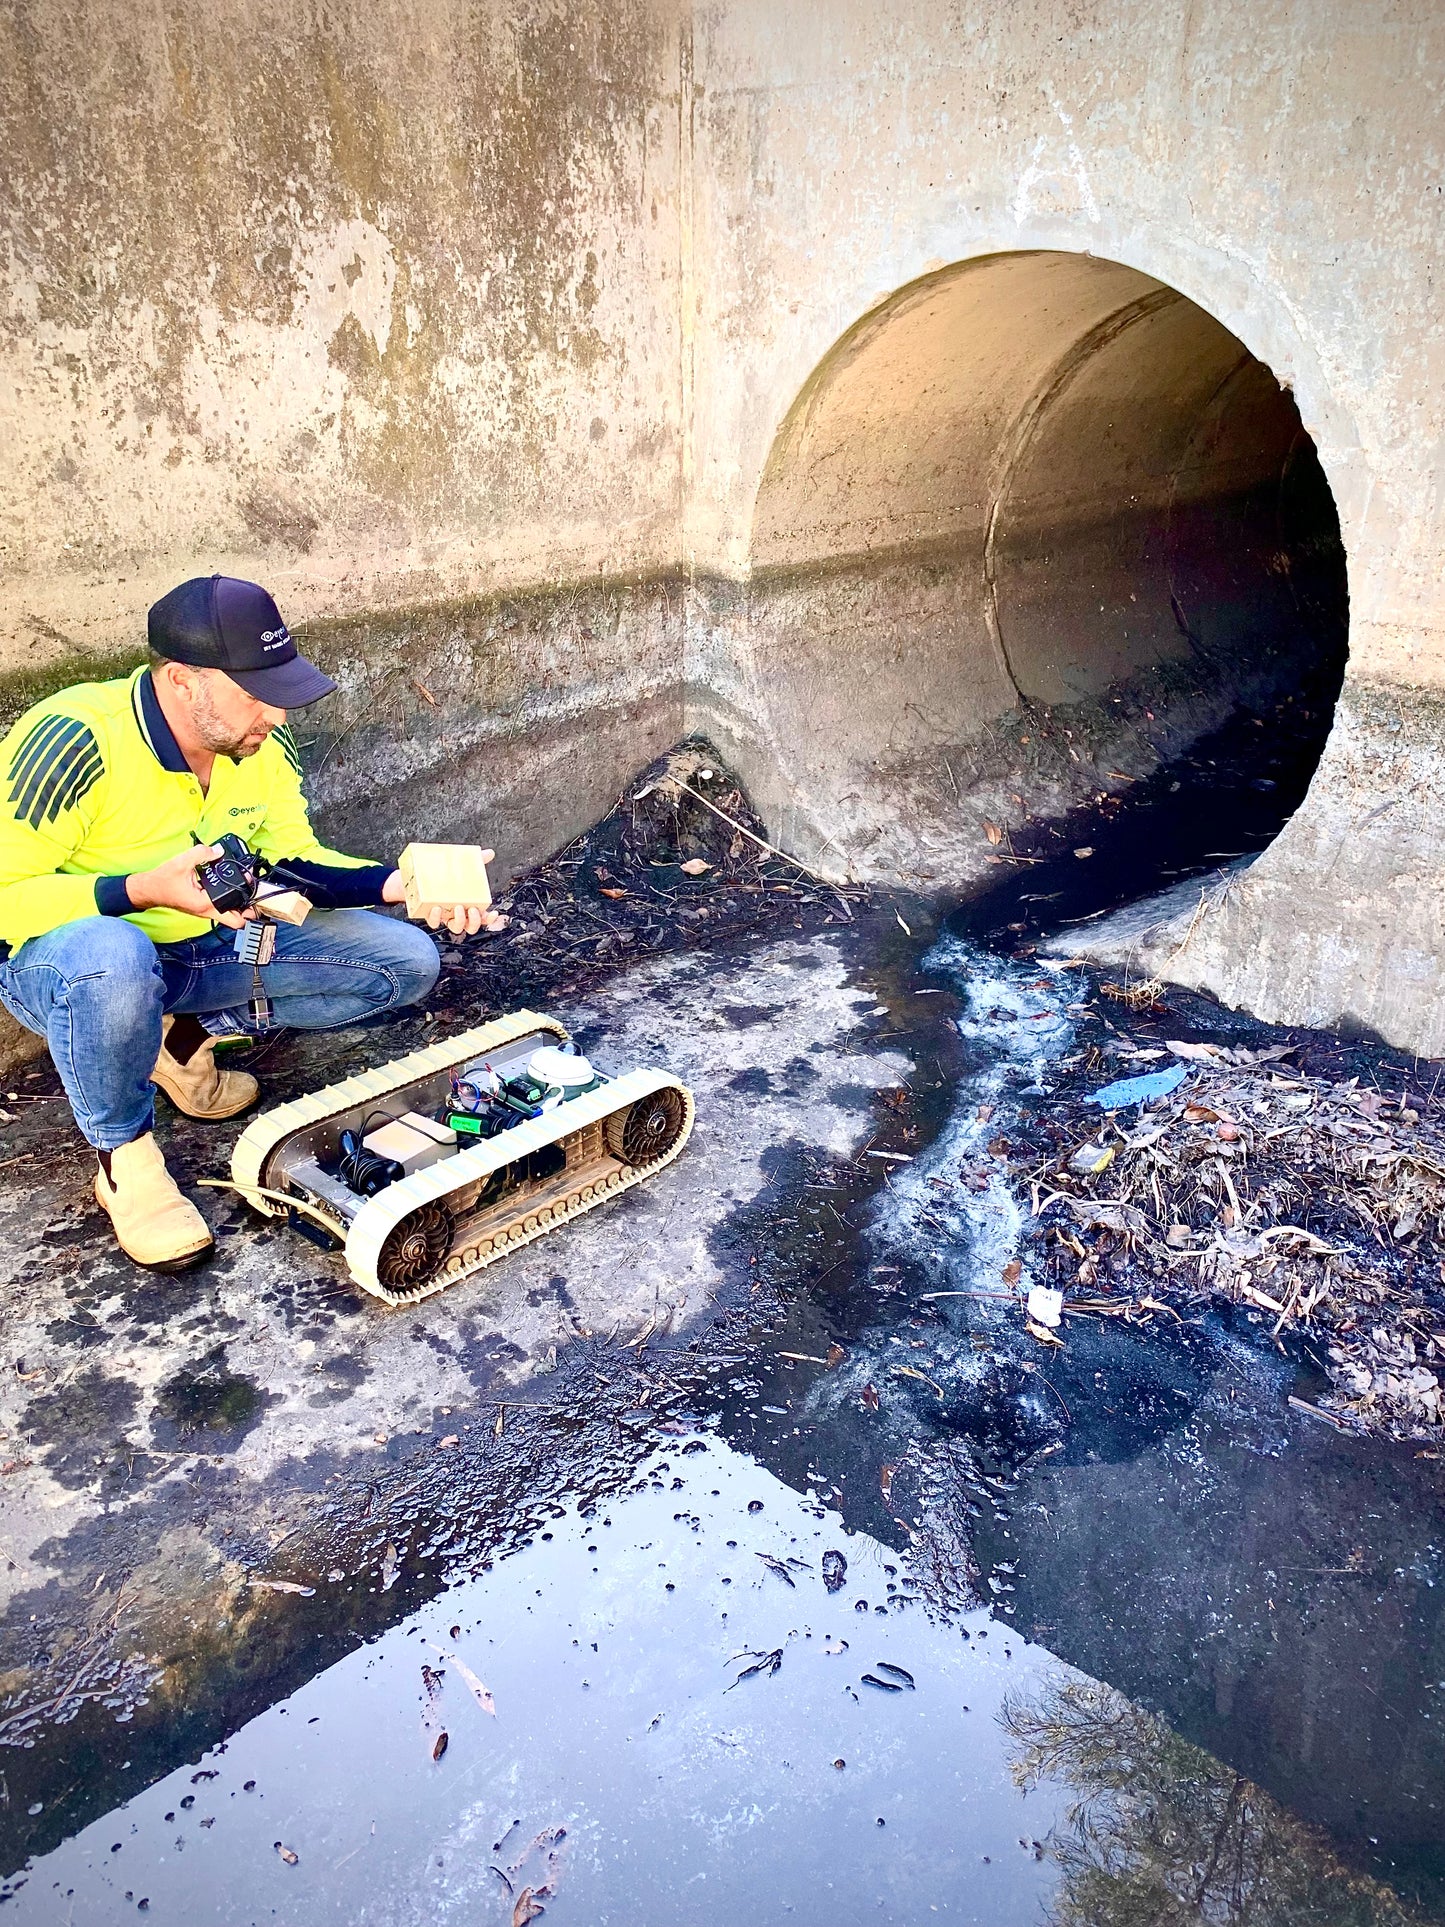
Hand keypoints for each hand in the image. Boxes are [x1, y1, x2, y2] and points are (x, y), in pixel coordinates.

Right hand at [125, 846, 252, 929]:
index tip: (253, 889)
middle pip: (237, 921)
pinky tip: (230, 886)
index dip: (247, 902)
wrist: (148, 889)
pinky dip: (228, 899)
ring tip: (247, 890)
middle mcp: (206, 910)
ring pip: (229, 915)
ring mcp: (204, 910)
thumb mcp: (181, 862)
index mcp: (204, 904)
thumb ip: (201, 854)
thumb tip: (218, 850)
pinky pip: (220, 906)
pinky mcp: (202, 905)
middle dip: (249, 911)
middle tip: (256, 896)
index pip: (234, 913)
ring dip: (240, 905)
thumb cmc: (161, 881)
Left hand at [382, 849, 506, 937]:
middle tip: (471, 909)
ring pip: (456, 928)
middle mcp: (456, 912)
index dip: (489, 919)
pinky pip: (434, 922)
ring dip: (460, 921)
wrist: (412, 877)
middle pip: (470, 927)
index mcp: (467, 903)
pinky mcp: (429, 913)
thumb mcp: (459, 866)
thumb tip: (490, 853)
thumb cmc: (439, 874)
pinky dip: (437, 918)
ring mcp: (444, 914)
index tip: (493, 913)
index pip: (482, 917)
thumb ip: (476, 861)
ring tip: (457, 907)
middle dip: (474, 921)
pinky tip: (437, 907)